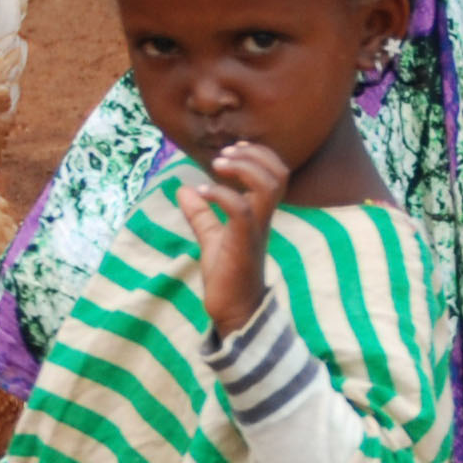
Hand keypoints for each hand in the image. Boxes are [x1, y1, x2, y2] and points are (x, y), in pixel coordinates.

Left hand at [173, 142, 289, 337]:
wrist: (234, 313)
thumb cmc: (227, 277)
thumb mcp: (211, 239)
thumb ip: (201, 214)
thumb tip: (183, 188)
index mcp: (260, 214)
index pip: (276, 173)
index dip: (258, 154)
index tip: (232, 150)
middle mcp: (264, 219)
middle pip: (279, 174)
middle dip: (254, 155)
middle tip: (224, 155)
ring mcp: (256, 231)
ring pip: (268, 186)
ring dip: (243, 168)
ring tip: (217, 165)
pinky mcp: (243, 245)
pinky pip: (240, 210)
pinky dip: (221, 194)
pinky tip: (202, 192)